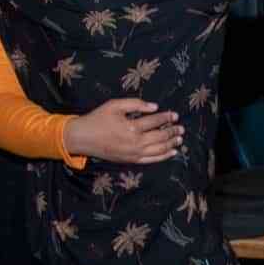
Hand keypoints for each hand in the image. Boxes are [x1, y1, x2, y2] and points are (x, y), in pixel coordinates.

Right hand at [64, 99, 181, 164]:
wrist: (82, 138)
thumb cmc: (98, 119)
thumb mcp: (114, 105)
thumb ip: (135, 104)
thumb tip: (155, 107)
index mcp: (131, 127)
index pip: (155, 121)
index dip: (167, 117)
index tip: (175, 115)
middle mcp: (135, 142)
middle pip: (161, 136)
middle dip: (173, 131)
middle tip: (181, 128)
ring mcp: (134, 153)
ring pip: (160, 149)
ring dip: (172, 143)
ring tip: (180, 138)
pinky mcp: (132, 160)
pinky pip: (153, 160)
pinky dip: (164, 156)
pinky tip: (173, 152)